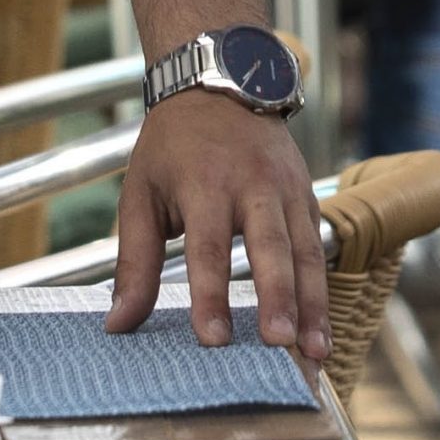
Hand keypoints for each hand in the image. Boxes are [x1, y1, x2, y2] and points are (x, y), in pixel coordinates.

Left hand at [107, 90, 328, 361]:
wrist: (219, 85)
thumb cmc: (172, 148)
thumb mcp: (140, 193)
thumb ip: (133, 262)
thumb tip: (118, 324)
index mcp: (204, 184)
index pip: (207, 247)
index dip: (210, 294)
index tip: (213, 340)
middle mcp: (252, 186)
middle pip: (269, 247)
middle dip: (277, 297)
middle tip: (279, 344)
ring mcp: (286, 190)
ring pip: (305, 252)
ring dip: (312, 305)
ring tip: (314, 354)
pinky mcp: (307, 198)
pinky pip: (318, 248)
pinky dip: (322, 291)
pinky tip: (320, 332)